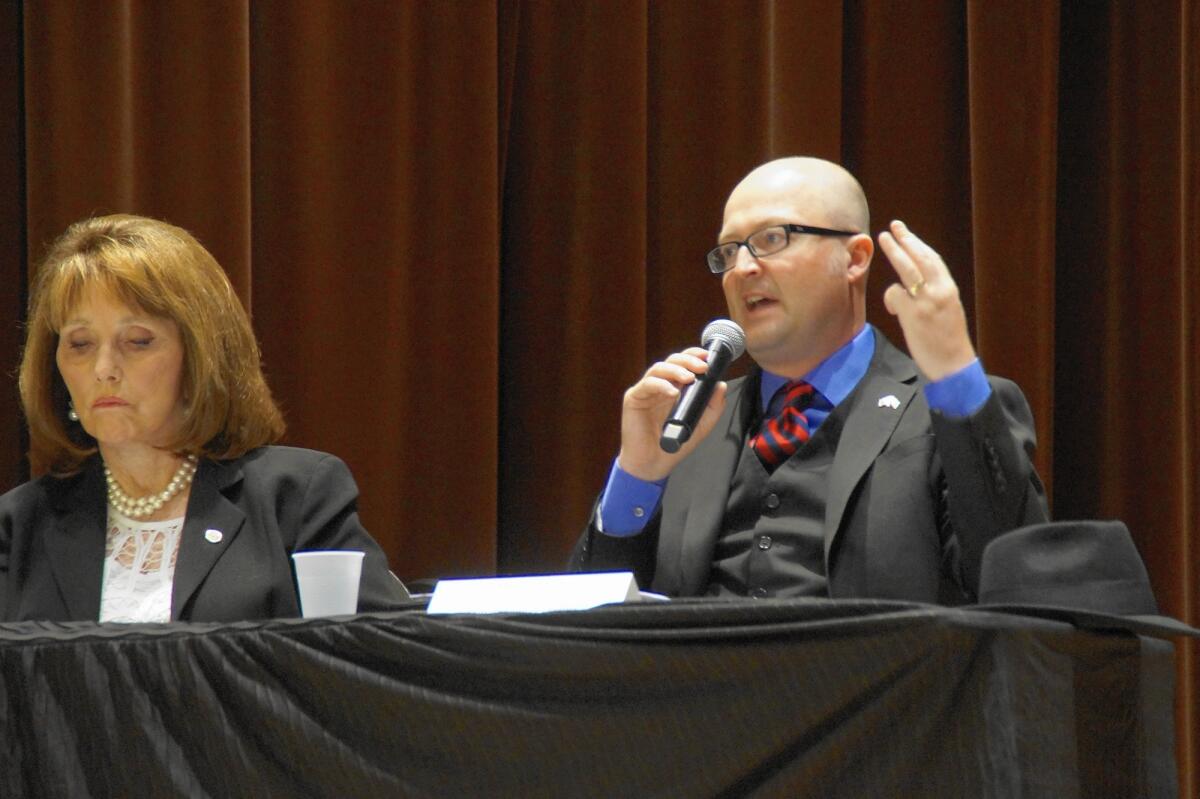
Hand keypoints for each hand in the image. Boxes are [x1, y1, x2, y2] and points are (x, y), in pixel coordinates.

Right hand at [616, 347, 727, 481]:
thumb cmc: (673, 444)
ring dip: (676, 370)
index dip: (694, 356)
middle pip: (671, 361)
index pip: (683, 364)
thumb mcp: (701, 425)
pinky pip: (647, 385)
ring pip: (658, 368)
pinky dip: (661, 385)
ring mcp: (646, 391)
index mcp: (675, 388)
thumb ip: (712, 407)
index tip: (708, 358)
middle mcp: (660, 386)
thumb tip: (720, 385)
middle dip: (688, 360)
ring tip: (689, 378)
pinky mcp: (634, 399)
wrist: (653, 464)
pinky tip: (672, 392)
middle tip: (702, 367)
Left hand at [878, 220, 976, 380]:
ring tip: (883, 239)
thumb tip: (911, 286)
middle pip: (920, 258)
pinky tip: (892, 307)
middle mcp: (939, 290)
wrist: (953, 364)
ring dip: (895, 251)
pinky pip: (894, 295)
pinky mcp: (913, 314)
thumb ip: (932, 294)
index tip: (906, 233)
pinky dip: (890, 297)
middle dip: (905, 240)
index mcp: (949, 289)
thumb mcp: (946, 310)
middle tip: (893, 227)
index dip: (918, 244)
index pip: (932, 260)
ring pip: (907, 269)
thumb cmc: (948, 340)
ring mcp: (926, 301)